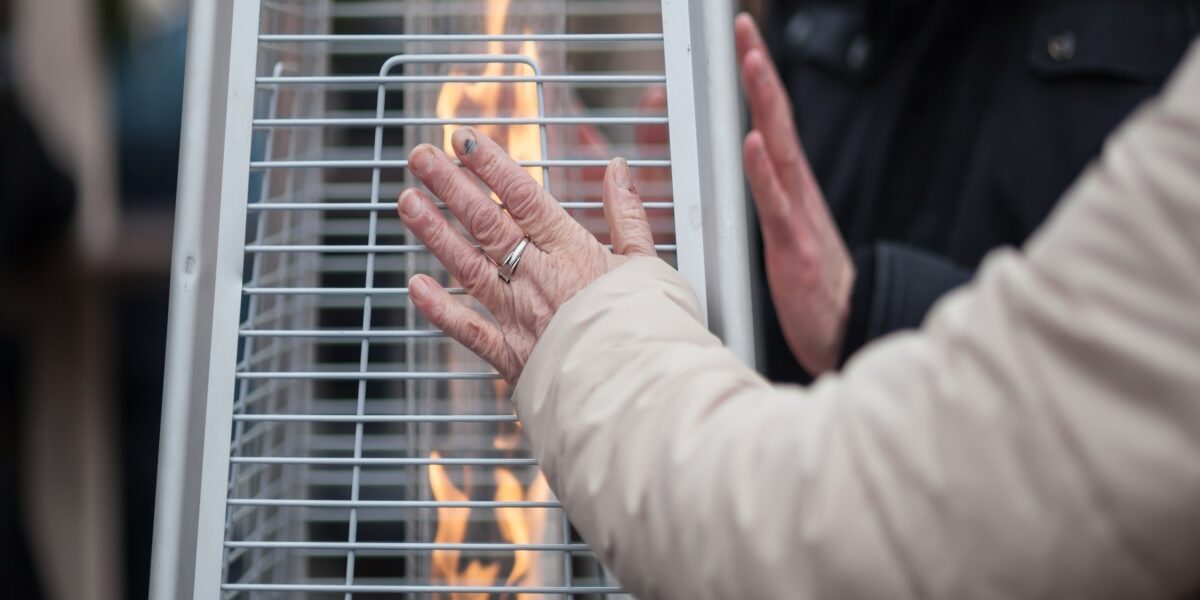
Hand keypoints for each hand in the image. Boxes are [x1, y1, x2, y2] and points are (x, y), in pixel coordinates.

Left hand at [399, 127, 656, 381]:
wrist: (642, 389)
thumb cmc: (649, 329)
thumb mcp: (648, 263)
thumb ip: (628, 215)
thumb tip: (617, 169)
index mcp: (573, 253)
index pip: (523, 198)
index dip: (490, 165)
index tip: (463, 140)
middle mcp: (539, 279)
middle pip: (486, 223)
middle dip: (450, 185)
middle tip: (420, 156)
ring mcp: (520, 318)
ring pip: (468, 267)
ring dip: (435, 232)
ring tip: (407, 201)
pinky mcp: (512, 358)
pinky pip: (469, 331)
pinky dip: (440, 310)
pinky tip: (415, 286)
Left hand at [735, 14, 854, 374]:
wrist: (846, 329)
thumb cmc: (812, 283)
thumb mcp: (784, 229)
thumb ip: (765, 195)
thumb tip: (748, 162)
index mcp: (790, 185)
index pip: (770, 118)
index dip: (756, 77)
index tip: (742, 36)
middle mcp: (797, 190)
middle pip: (777, 117)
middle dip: (759, 69)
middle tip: (743, 26)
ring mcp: (798, 216)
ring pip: (779, 149)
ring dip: (764, 102)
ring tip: (750, 62)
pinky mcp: (795, 249)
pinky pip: (776, 204)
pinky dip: (764, 171)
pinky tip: (753, 143)